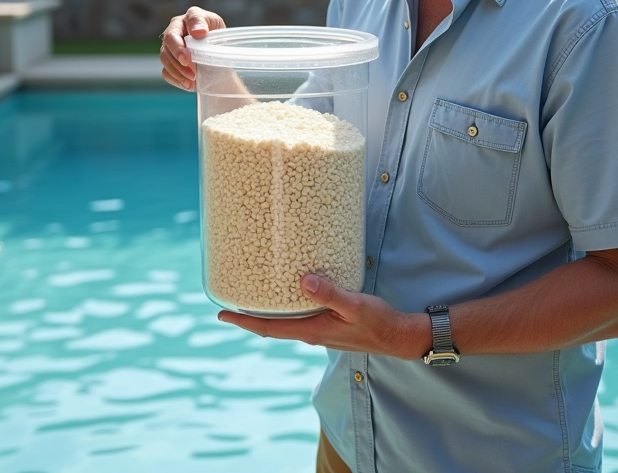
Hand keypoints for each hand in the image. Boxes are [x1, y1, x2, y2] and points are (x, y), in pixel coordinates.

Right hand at [160, 6, 225, 90]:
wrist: (220, 49)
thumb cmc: (215, 31)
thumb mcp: (213, 21)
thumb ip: (201, 22)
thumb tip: (198, 32)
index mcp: (179, 23)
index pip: (171, 35)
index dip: (178, 49)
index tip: (187, 59)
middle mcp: (172, 36)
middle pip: (165, 50)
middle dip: (178, 63)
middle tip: (193, 73)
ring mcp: (169, 50)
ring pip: (165, 62)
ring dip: (179, 73)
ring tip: (193, 79)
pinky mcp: (171, 64)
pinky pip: (166, 73)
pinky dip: (177, 80)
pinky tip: (189, 84)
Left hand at [217, 274, 429, 359]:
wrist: (397, 337)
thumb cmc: (378, 323)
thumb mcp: (355, 306)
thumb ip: (330, 294)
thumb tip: (304, 281)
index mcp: (311, 331)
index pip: (268, 328)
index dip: (243, 321)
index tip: (220, 314)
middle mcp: (310, 333)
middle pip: (271, 326)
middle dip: (248, 315)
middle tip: (229, 300)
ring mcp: (318, 330)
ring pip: (284, 322)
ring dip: (266, 311)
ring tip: (251, 295)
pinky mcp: (327, 325)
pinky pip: (298, 317)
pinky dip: (285, 307)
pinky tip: (287, 293)